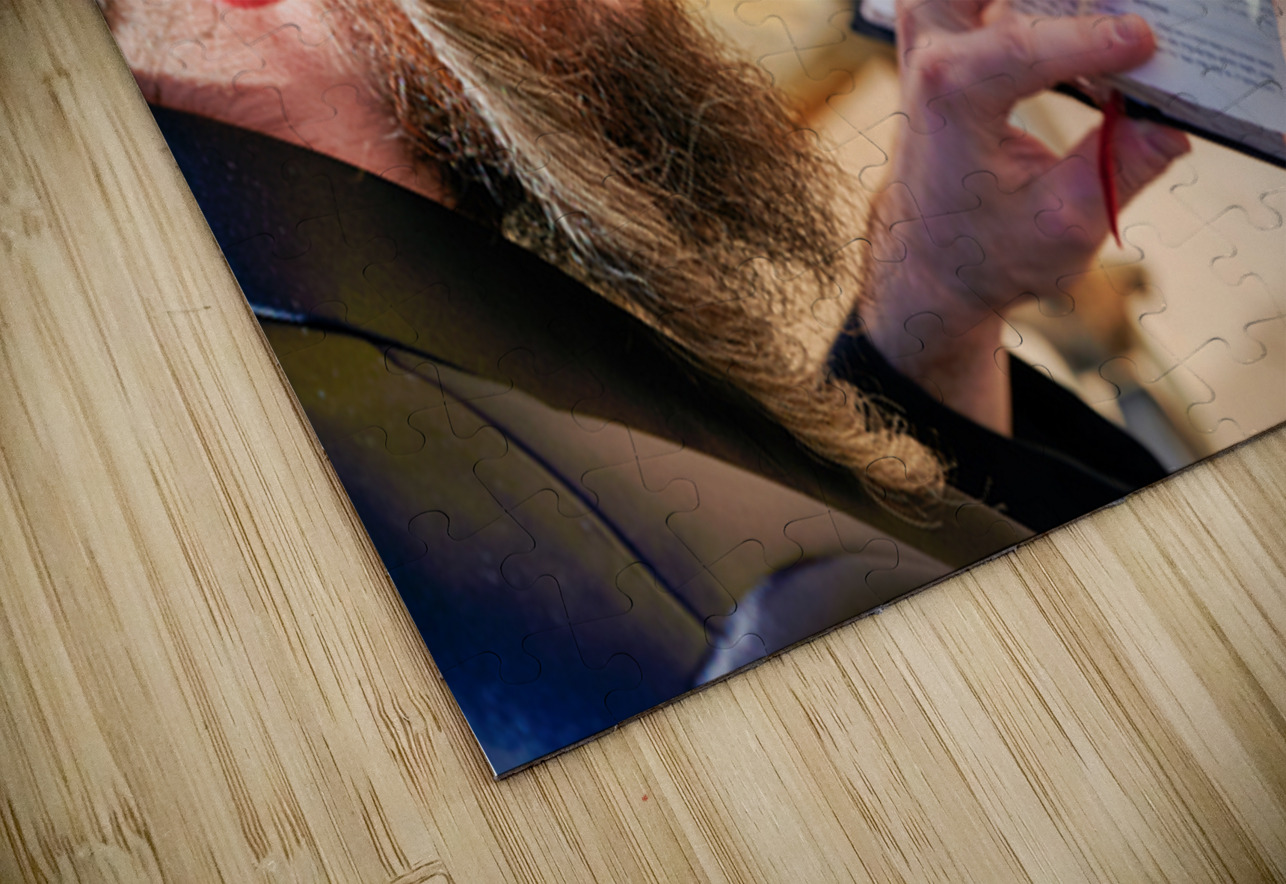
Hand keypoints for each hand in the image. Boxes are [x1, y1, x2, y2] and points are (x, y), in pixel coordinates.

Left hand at [862, 0, 1189, 434]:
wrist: (931, 269)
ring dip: (1037, 3)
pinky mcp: (946, 47)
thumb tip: (1174, 120)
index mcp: (948, 100)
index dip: (1093, 40)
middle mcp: (931, 62)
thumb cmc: (985, 252)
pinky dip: (1032, 7)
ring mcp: (931, 48)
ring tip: (1102, 17)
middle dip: (1053, 1)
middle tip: (1113, 16)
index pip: (1019, 47)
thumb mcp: (1064, 224)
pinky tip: (1087, 18)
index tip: (1147, 43)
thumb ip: (1122, 165)